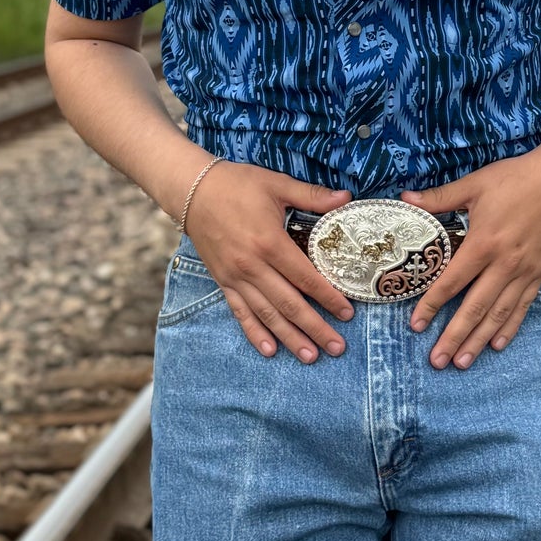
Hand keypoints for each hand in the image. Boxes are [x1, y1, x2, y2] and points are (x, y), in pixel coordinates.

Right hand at [184, 164, 355, 363]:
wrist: (192, 191)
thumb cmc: (237, 185)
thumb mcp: (277, 184)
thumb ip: (312, 196)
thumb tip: (347, 198)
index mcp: (270, 243)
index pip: (305, 278)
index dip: (328, 297)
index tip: (347, 314)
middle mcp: (252, 266)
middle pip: (289, 304)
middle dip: (315, 328)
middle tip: (336, 347)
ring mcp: (235, 277)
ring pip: (267, 314)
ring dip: (290, 337)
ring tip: (310, 356)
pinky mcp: (223, 282)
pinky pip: (240, 312)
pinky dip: (254, 332)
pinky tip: (269, 350)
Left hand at [400, 125, 540, 369]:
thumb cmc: (516, 178)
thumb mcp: (475, 184)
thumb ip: (440, 198)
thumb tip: (404, 198)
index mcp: (484, 242)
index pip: (452, 282)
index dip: (431, 305)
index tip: (416, 325)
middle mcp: (504, 263)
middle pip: (474, 308)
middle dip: (454, 336)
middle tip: (437, 361)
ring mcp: (525, 271)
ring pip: (498, 314)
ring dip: (478, 340)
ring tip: (462, 362)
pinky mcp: (540, 273)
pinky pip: (522, 307)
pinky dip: (509, 328)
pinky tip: (496, 344)